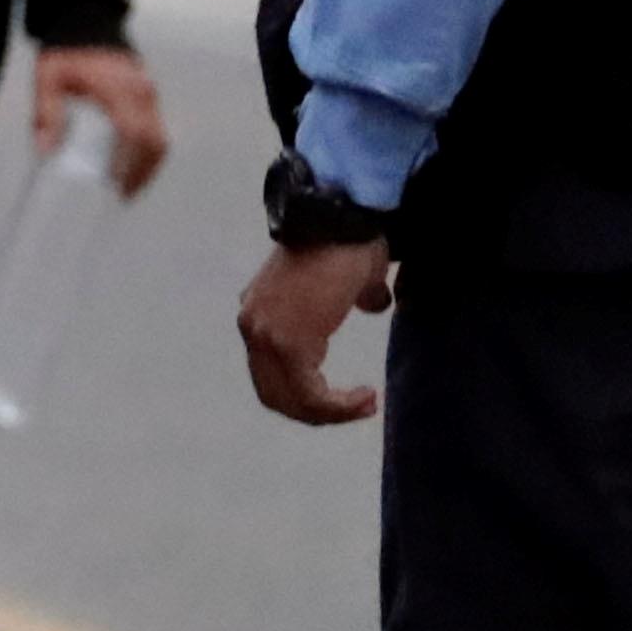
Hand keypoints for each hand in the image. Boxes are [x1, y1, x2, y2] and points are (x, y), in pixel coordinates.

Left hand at [35, 42, 170, 195]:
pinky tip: (132, 167)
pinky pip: (157, 129)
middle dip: (142, 172)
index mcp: (118, 89)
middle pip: (154, 141)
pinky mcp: (150, 96)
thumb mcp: (47, 79)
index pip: (132, 133)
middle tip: (123, 196)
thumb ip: (47, 113)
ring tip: (127, 187)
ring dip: (148, 165)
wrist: (86, 24)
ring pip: (161, 137)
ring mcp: (149, 93)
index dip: (127, 162)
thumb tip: (46, 151)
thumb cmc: (66, 54)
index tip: (116, 187)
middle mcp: (141, 91)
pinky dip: (148, 151)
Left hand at [238, 237, 397, 425]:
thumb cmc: (351, 239)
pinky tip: (367, 398)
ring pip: (291, 399)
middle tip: (356, 408)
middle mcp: (254, 326)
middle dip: (316, 411)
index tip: (345, 396)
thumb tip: (377, 304)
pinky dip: (338, 407)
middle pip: (275, 392)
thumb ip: (357, 297)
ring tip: (367, 404)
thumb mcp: (350, 278)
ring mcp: (265, 335)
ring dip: (332, 413)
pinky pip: (310, 395)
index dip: (306, 393)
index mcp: (260, 312)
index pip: (270, 372)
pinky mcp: (287, 344)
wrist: (343, 217)